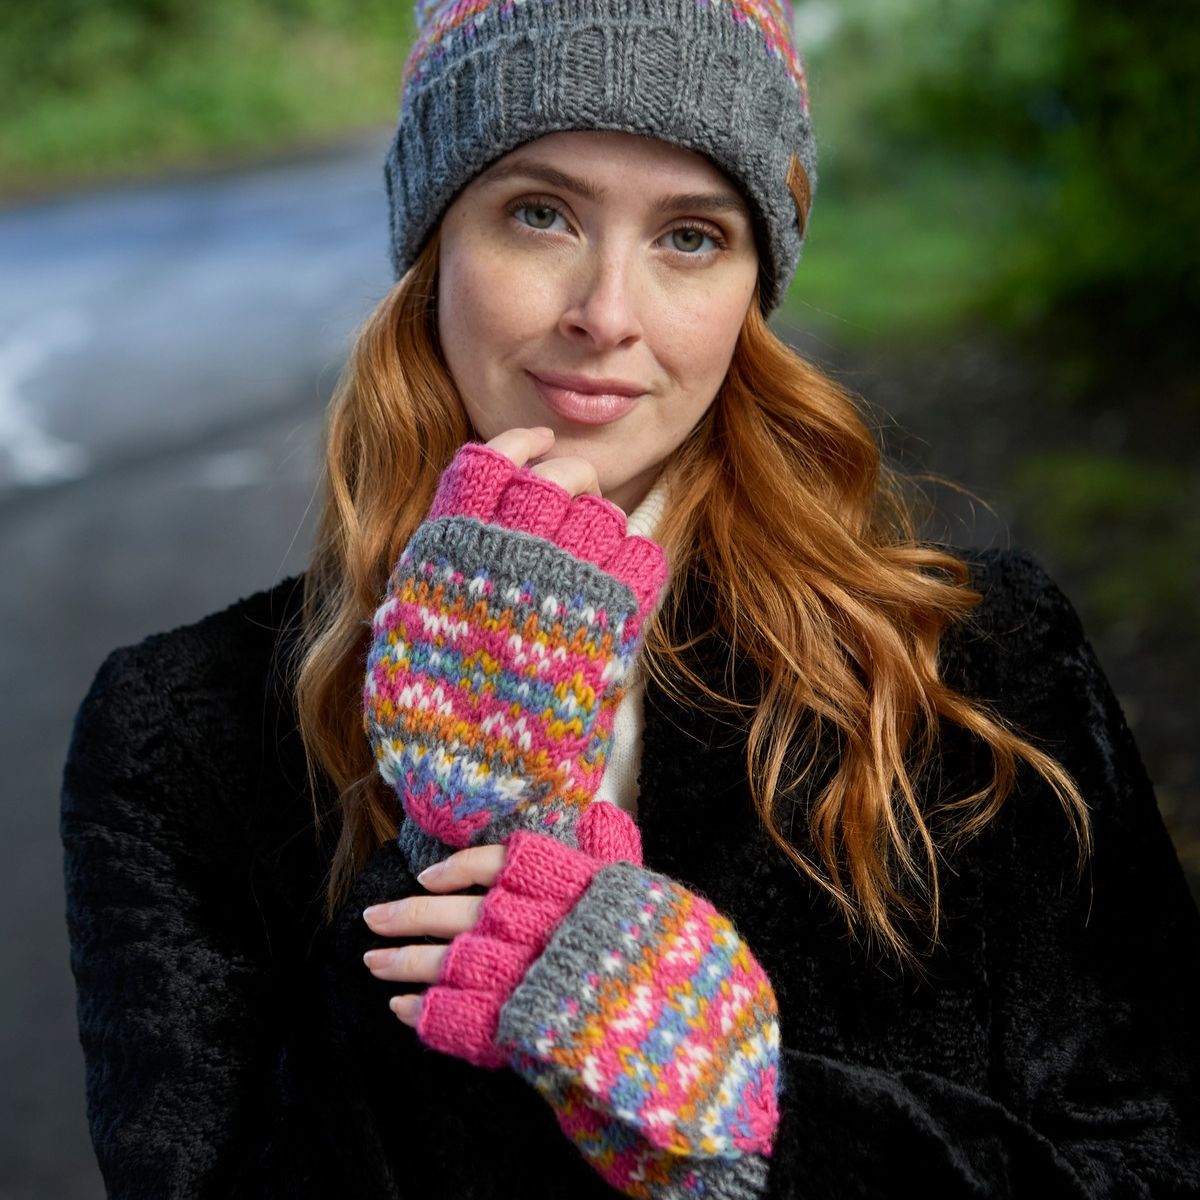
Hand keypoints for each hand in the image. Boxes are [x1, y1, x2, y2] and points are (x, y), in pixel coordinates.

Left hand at [362, 802, 642, 1026]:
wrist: (681, 1031)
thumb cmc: (665, 953)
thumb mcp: (643, 893)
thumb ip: (614, 852)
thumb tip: (597, 810)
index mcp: (572, 888)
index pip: (503, 863)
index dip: (459, 867)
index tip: (427, 874)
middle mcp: (543, 927)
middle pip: (463, 914)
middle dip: (412, 915)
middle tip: (371, 918)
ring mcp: (527, 980)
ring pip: (451, 964)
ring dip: (406, 963)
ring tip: (372, 961)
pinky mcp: (520, 1028)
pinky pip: (461, 1017)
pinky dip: (427, 1012)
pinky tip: (401, 1008)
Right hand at [364, 430, 667, 869]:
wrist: (474, 786)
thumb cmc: (432, 719)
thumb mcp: (410, 633)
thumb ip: (433, 575)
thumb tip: (456, 532)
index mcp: (449, 554)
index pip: (489, 463)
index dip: (520, 445)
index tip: (537, 443)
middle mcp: (507, 557)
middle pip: (556, 476)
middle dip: (567, 476)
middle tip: (569, 498)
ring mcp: (563, 585)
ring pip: (599, 510)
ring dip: (599, 516)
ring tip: (589, 542)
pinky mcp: (611, 621)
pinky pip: (641, 556)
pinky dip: (636, 555)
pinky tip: (621, 572)